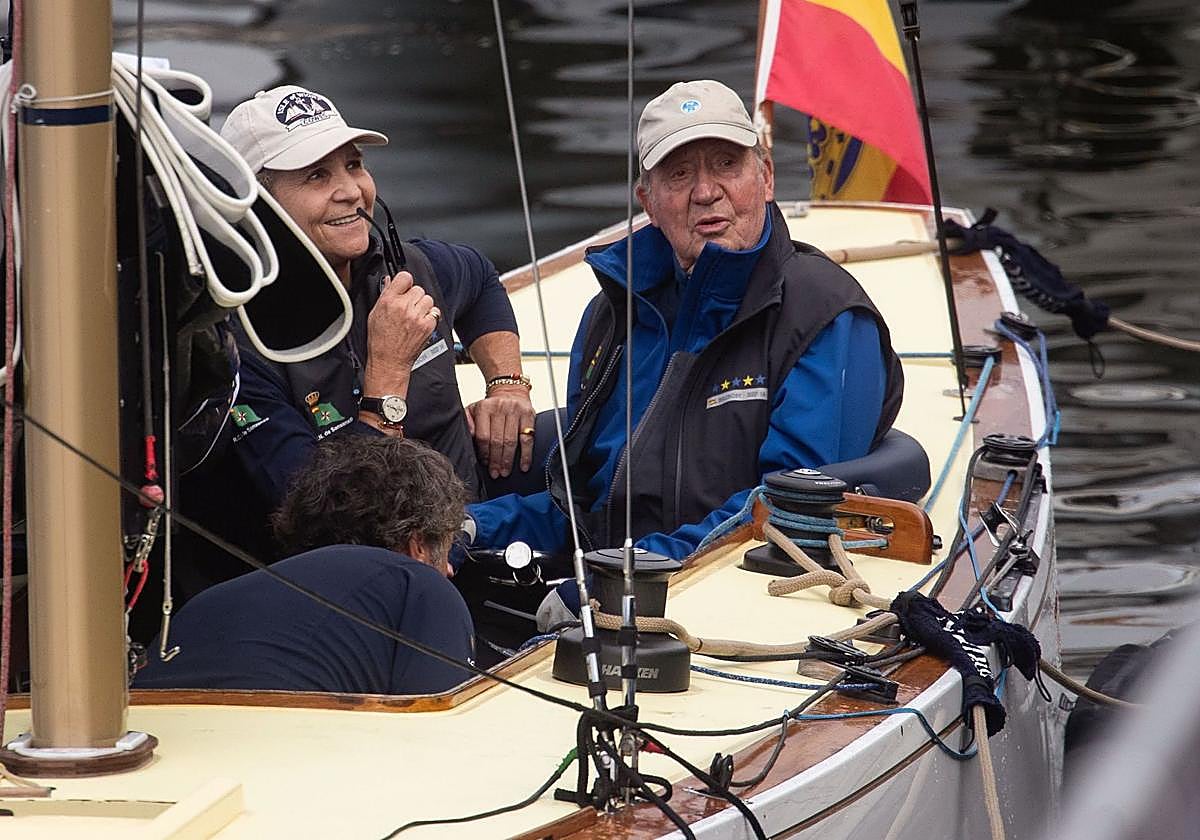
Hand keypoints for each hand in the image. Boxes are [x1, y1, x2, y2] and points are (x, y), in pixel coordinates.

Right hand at [363, 270, 438, 392]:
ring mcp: (417, 316)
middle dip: (414, 297)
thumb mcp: (375, 314)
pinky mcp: (427, 326)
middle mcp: (403, 307)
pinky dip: (430, 316)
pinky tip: (421, 322)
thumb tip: (390, 281)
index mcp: (388, 301)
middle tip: (408, 307)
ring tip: (414, 316)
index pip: (405, 277)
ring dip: (423, 305)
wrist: (389, 361)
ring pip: (428, 299)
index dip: (405, 282)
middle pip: (418, 288)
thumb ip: (384, 295)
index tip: (405, 287)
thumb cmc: (380, 341)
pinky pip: (435, 312)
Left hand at [465, 384, 535, 478]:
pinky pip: (527, 439)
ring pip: (511, 441)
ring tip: (505, 471)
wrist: (510, 391)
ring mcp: (516, 412)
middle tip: (495, 473)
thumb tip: (468, 435)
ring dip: (508, 460)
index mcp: (484, 408)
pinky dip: (526, 455)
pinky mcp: (528, 416)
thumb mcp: (474, 409)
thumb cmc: (491, 406)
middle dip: (495, 460)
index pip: (483, 435)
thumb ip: (468, 422)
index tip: (485, 463)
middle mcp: (500, 408)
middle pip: (497, 440)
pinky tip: (523, 465)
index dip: (484, 453)